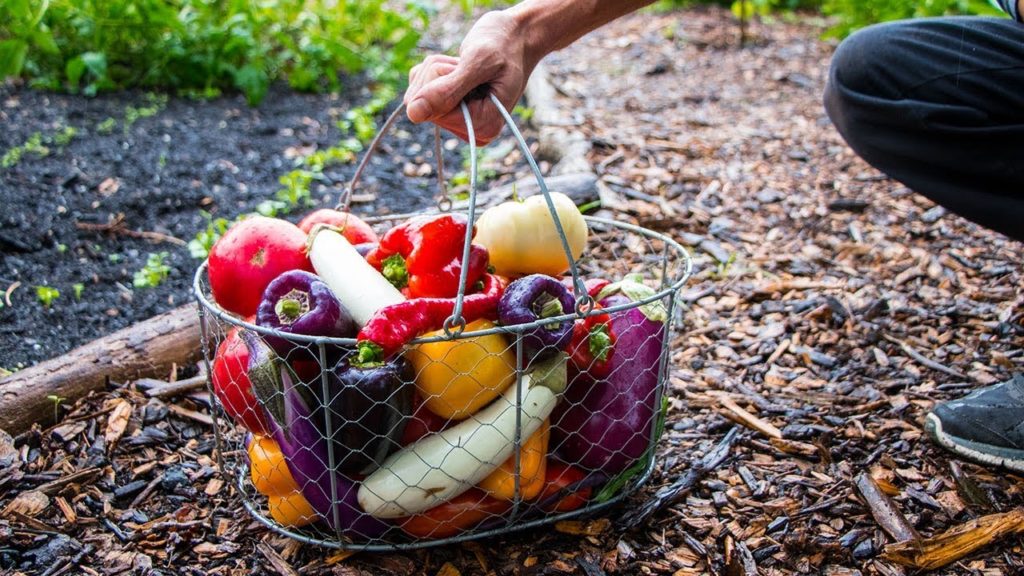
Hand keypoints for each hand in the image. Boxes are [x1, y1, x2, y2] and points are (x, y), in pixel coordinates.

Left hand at [403, 11, 534, 143]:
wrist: (515, 36)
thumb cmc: (504, 46)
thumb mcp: (478, 63)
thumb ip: (447, 91)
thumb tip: (412, 114)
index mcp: (485, 125)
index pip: (436, 113)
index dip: (443, 84)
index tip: (464, 68)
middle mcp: (470, 129)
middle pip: (424, 106)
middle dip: (438, 75)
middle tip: (464, 64)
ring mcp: (457, 120)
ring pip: (418, 96)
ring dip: (436, 70)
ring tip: (464, 64)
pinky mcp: (448, 108)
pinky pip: (419, 90)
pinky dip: (433, 70)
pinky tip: (457, 66)